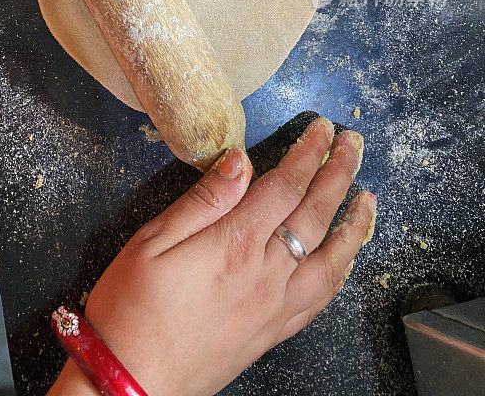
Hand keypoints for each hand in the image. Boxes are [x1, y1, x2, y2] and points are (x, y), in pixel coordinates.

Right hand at [49, 117, 375, 395]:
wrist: (131, 385)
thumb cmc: (132, 309)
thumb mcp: (153, 241)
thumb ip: (203, 199)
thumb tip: (240, 160)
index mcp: (236, 244)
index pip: (286, 186)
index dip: (309, 152)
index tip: (323, 129)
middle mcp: (266, 274)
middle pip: (316, 214)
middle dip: (339, 173)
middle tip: (353, 144)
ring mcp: (275, 306)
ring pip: (331, 260)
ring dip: (353, 224)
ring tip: (368, 197)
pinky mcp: (273, 332)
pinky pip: (321, 298)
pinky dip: (341, 271)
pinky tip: (346, 258)